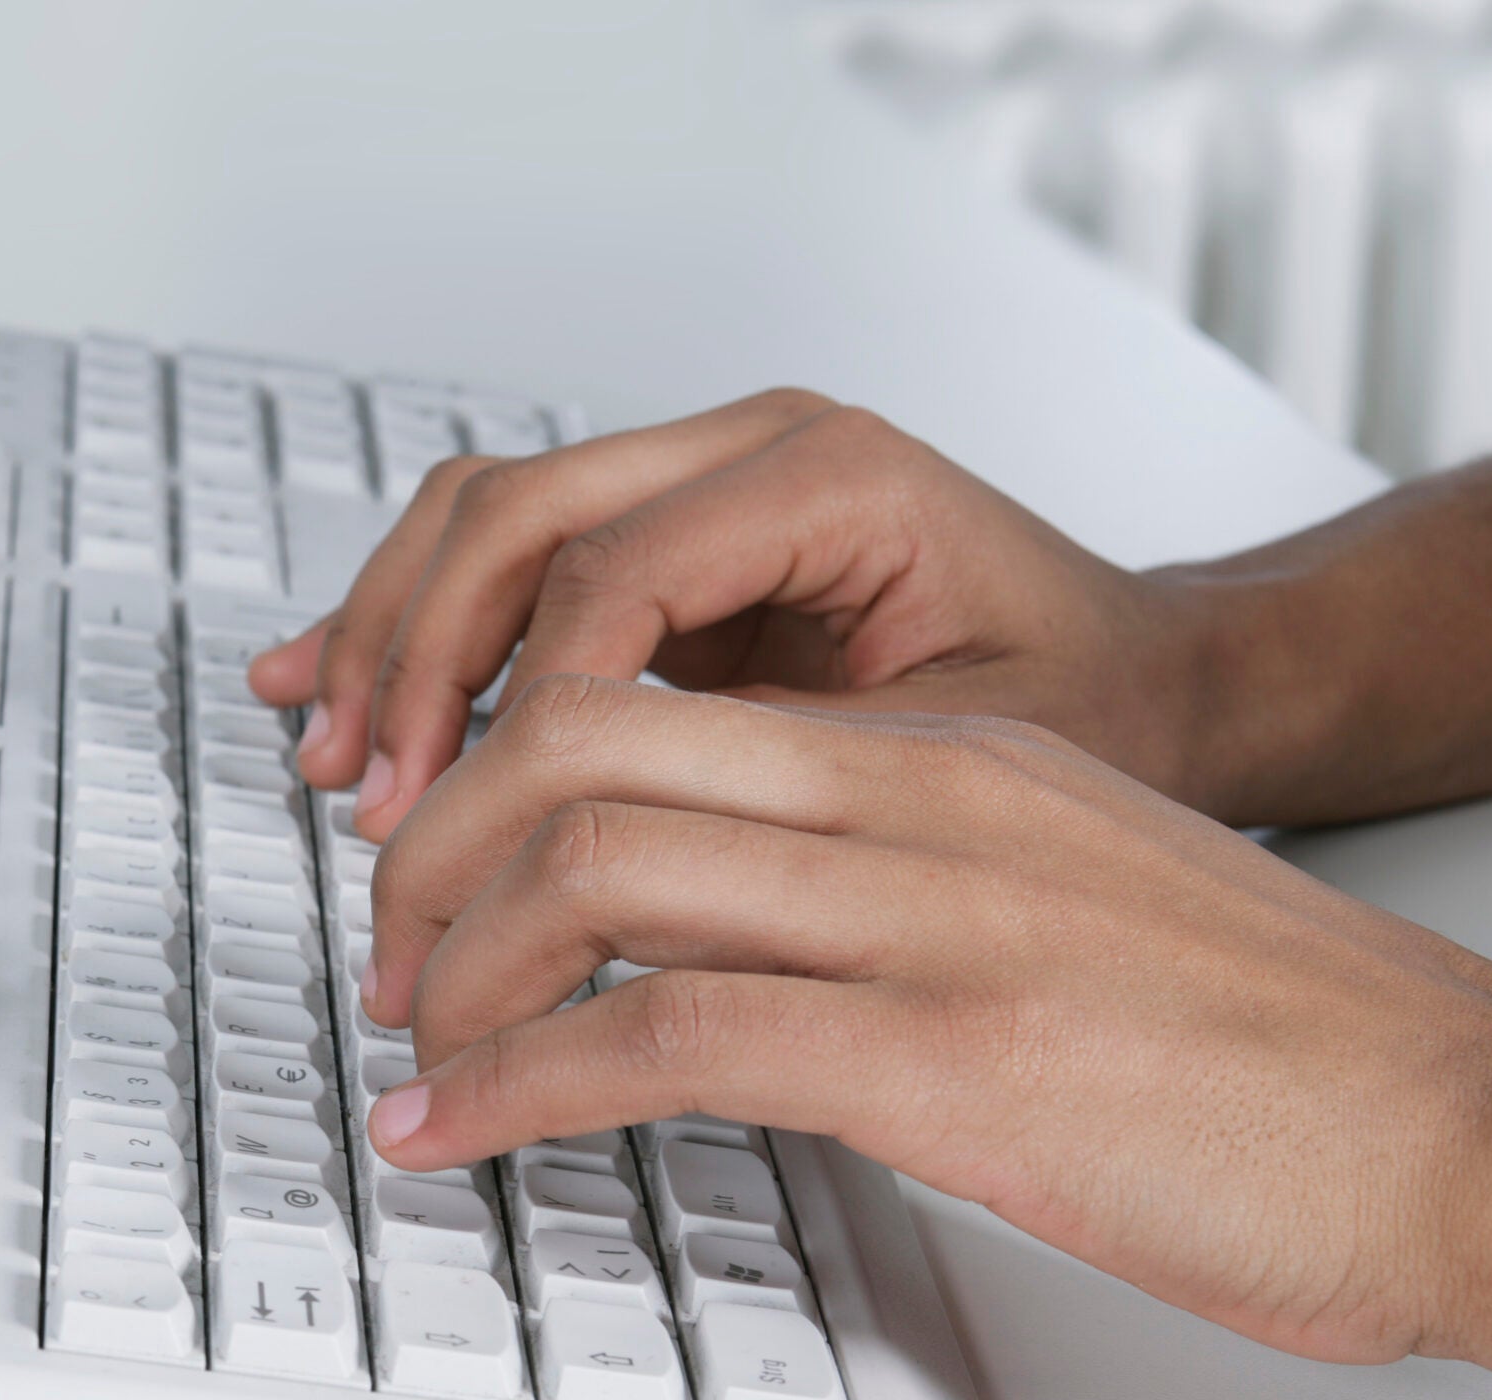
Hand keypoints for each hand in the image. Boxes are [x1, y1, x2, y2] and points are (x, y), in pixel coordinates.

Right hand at [247, 391, 1215, 840]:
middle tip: (374, 808)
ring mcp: (701, 490)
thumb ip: (775, 781)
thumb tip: (602, 854)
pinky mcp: (671, 553)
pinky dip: (415, 626)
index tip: (462, 828)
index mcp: (828, 477)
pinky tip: (332, 686)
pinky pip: (507, 561)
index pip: (608, 570)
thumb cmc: (1096, 711)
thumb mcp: (955, 765)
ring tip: (330, 760)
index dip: (517, 708)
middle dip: (418, 663)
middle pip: (512, 515)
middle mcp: (750, 454)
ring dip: (392, 638)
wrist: (1161, 678)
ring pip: (483, 520)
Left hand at [357, 675, 1491, 1399]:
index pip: (646, 698)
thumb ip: (906, 887)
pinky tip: (458, 1131)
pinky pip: (660, 1042)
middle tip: (388, 953)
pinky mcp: (945, 1062)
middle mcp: (916, 804)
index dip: (493, 776)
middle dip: (430, 849)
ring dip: (451, 968)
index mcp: (940, 758)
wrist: (1466, 1116)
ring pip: (592, 871)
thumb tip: (747, 950)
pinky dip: (515, 1087)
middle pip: (576, 747)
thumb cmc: (1282, 1037)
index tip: (439, 874)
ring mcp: (927, 920)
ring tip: (411, 1049)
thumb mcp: (1064, 898)